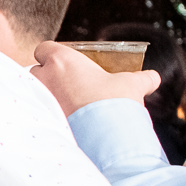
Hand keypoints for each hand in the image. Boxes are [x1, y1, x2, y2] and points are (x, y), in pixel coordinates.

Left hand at [31, 41, 160, 117]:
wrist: (104, 138)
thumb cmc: (114, 103)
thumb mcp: (131, 85)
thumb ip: (141, 78)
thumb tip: (153, 78)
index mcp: (62, 61)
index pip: (44, 48)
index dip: (52, 54)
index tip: (63, 62)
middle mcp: (43, 77)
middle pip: (35, 70)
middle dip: (47, 76)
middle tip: (66, 86)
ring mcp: (37, 100)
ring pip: (33, 92)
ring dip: (44, 96)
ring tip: (63, 105)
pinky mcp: (38, 121)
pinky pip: (36, 113)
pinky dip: (45, 115)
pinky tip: (62, 121)